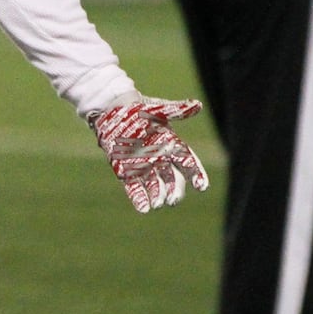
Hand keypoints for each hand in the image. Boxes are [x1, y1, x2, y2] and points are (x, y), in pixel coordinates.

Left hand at [91, 96, 208, 212]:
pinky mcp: (126, 171)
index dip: (196, 174)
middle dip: (175, 190)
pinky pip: (134, 187)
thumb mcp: (156, 109)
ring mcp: (143, 166)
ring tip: (158, 204)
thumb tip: (198, 105)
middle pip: (172, 179)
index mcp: (170, 144)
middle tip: (173, 200)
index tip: (202, 186)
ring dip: (157, 195)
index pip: (188, 162)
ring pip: (154, 185)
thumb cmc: (137, 108)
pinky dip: (139, 198)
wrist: (111, 110)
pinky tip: (143, 208)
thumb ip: (176, 110)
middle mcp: (159, 158)